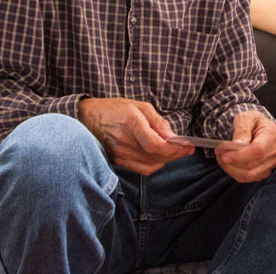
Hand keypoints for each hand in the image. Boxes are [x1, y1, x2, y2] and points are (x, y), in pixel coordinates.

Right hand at [77, 97, 193, 174]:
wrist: (88, 118)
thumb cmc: (115, 109)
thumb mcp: (139, 106)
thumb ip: (158, 122)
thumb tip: (173, 138)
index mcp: (130, 122)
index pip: (154, 144)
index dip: (173, 149)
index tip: (188, 146)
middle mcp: (123, 141)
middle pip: (155, 157)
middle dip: (175, 154)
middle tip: (187, 149)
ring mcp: (119, 153)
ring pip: (150, 165)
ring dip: (166, 160)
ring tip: (176, 152)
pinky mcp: (117, 161)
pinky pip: (141, 169)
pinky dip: (154, 164)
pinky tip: (160, 157)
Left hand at [216, 111, 275, 182]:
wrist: (255, 126)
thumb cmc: (250, 120)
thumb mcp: (244, 118)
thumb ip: (242, 130)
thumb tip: (237, 145)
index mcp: (271, 133)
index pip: (258, 150)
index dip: (240, 156)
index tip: (225, 155)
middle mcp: (274, 150)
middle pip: (253, 165)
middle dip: (232, 162)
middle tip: (218, 152)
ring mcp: (271, 162)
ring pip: (249, 175)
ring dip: (231, 169)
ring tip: (220, 157)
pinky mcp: (264, 171)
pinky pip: (247, 178)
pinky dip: (234, 173)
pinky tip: (227, 163)